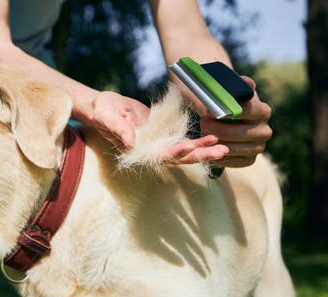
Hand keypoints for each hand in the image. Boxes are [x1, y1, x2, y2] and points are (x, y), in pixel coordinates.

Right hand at [91, 91, 227, 163]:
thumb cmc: (103, 111)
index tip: (187, 147)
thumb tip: (131, 142)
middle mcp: (149, 152)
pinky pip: (183, 142)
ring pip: (184, 153)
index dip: (172, 153)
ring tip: (224, 148)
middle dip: (199, 155)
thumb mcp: (106, 116)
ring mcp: (157, 145)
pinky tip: (214, 138)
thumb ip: (118, 128)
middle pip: (177, 159)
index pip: (157, 156)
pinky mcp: (163, 137)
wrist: (105, 107)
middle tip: (221, 151)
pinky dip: (198, 141)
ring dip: (203, 151)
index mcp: (136, 151)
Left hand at [200, 76, 271, 167]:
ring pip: (229, 148)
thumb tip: (243, 81)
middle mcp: (265, 131)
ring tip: (204, 134)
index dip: (223, 113)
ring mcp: (259, 147)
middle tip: (202, 124)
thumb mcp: (236, 90)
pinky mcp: (251, 159)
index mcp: (263, 111)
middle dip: (212, 129)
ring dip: (212, 142)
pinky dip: (219, 156)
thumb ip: (240, 85)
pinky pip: (232, 162)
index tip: (209, 112)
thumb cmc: (233, 103)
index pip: (243, 112)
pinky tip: (210, 149)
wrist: (235, 118)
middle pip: (232, 133)